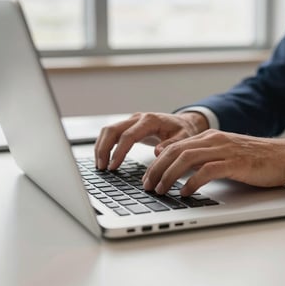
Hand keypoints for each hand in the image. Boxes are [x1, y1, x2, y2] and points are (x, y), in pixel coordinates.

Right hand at [94, 112, 208, 169]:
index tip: (113, 166)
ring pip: (108, 130)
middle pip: (112, 130)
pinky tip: (104, 158)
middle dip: (103, 148)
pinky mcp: (129, 126)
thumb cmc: (184, 131)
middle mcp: (138, 118)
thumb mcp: (184, 138)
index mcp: (150, 120)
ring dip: (101, 147)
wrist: (184, 122)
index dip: (119, 151)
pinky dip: (105, 145)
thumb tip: (157, 153)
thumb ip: (171, 144)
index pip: (128, 135)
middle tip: (102, 168)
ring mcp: (132, 121)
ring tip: (100, 166)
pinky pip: (112, 133)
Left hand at [142, 129, 284, 195]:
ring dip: (169, 175)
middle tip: (148, 186)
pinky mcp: (235, 162)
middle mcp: (213, 140)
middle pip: (175, 151)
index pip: (175, 146)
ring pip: (186, 159)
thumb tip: (181, 172)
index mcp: (209, 137)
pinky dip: (192, 182)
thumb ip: (204, 158)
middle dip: (157, 169)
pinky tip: (185, 192)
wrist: (284, 155)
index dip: (158, 162)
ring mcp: (224, 150)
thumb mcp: (224, 154)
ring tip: (160, 190)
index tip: (148, 177)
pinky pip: (207, 170)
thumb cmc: (254, 158)